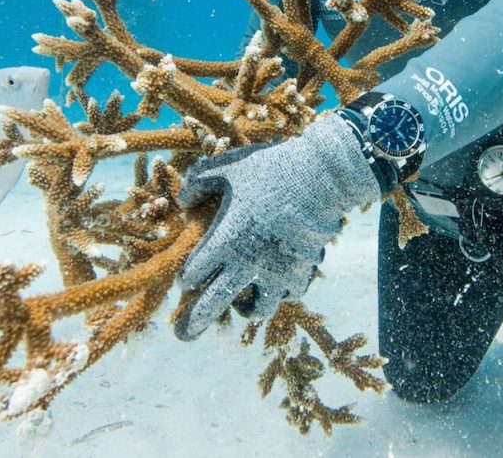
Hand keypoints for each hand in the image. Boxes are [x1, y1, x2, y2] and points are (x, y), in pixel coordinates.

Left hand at [174, 114, 380, 339]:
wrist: (320, 177)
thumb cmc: (270, 169)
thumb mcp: (228, 168)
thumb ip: (199, 182)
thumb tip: (183, 199)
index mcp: (224, 240)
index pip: (193, 274)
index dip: (185, 279)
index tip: (185, 279)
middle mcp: (247, 263)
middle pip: (214, 303)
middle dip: (196, 321)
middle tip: (185, 334)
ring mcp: (276, 272)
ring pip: (256, 310)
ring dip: (245, 310)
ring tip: (242, 307)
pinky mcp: (302, 271)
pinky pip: (288, 296)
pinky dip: (280, 295)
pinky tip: (277, 286)